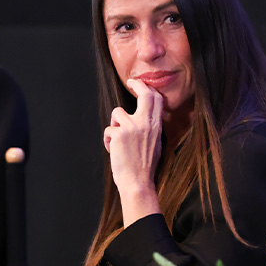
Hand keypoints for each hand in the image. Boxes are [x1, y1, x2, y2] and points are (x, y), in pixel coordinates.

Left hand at [103, 80, 163, 224]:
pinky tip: (114, 151)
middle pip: (144, 94)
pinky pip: (108, 130)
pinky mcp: (118, 134)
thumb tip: (145, 116)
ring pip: (117, 113)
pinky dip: (108, 140)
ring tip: (118, 141)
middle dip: (137, 84)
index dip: (148, 88)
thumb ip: (151, 128)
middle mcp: (146, 123)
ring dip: (114, 125)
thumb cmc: (145, 166)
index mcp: (157, 126)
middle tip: (131, 82)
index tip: (140, 85)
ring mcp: (132, 127)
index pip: (156, 99)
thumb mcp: (156, 143)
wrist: (138, 183)